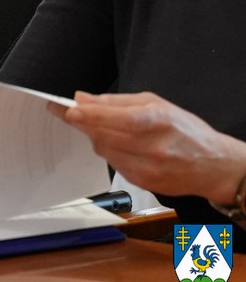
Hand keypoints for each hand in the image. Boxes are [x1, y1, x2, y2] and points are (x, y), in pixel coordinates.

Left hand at [61, 91, 245, 204]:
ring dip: (97, 137)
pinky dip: (110, 152)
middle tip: (70, 112)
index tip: (68, 110)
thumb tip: (83, 99)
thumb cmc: (185, 131)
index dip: (90, 115)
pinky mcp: (142, 182)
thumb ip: (116, 102)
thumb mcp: (155, 104)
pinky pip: (112, 163)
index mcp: (158, 121)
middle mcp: (153, 147)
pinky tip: (122, 146)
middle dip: (83, 123)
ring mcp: (147, 168)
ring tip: (109, 128)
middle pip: (104, 136)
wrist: (213, 166)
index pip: (117, 119)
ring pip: (104, 150)